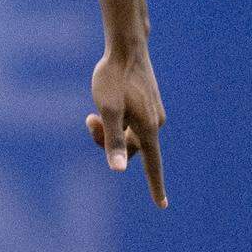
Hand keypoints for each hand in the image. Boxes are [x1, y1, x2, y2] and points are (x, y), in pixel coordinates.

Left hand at [87, 44, 168, 208]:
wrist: (127, 47)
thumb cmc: (113, 77)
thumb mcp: (107, 110)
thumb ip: (113, 140)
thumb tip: (119, 169)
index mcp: (148, 128)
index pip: (153, 165)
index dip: (156, 186)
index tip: (162, 204)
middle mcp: (155, 122)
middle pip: (129, 149)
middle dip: (107, 141)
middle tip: (89, 120)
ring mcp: (153, 113)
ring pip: (128, 135)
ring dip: (110, 129)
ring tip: (95, 110)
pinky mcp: (148, 104)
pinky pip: (131, 123)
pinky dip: (117, 119)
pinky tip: (108, 99)